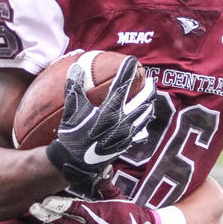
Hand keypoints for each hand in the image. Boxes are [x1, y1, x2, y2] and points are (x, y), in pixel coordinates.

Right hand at [45, 54, 155, 190]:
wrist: (76, 162)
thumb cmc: (73, 134)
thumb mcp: (72, 110)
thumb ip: (74, 88)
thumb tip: (75, 67)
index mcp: (111, 110)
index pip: (122, 85)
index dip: (128, 71)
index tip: (132, 61)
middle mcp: (123, 120)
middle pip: (142, 100)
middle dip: (148, 88)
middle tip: (151, 80)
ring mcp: (127, 133)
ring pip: (145, 115)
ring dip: (148, 105)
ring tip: (150, 98)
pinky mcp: (126, 144)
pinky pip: (140, 132)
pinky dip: (143, 124)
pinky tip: (143, 122)